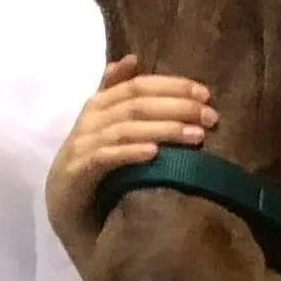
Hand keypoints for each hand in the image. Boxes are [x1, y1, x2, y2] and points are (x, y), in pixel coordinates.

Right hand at [45, 56, 214, 270]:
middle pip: (134, 103)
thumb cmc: (97, 175)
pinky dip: (130, 152)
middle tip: (210, 117)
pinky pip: (104, 158)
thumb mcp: (111, 134)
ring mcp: (78, 149)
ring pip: (124, 128)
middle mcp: (87, 122)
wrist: (70, 221)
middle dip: (176, 107)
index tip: (205, 94)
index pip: (136, 86)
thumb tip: (131, 59)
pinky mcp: (74, 176)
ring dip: (162, 129)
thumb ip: (119, 98)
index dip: (171, 86)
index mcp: (98, 107)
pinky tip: (154, 153)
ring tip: (194, 136)